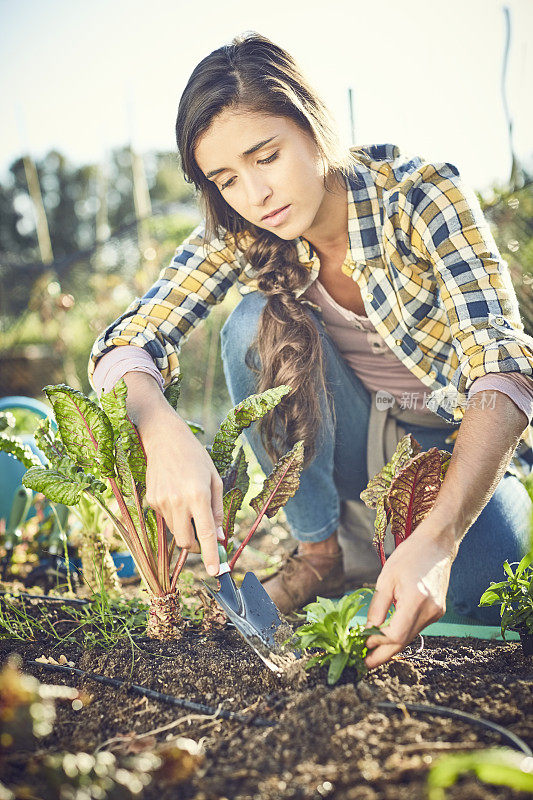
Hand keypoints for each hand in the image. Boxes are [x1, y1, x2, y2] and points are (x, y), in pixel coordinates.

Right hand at [141, 405, 223, 576]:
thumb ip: (217, 510)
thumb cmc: (194, 457)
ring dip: (184, 527)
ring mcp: (161, 502)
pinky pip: (165, 519)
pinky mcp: (150, 500)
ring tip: (188, 501)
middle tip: (203, 537)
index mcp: (198, 495)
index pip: (205, 534)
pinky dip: (173, 515)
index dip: (210, 556)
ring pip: (175, 531)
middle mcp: (178, 501)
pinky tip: (175, 494)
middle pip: (185, 542)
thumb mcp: (214, 479)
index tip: (215, 572)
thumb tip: (219, 537)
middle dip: (195, 546)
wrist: (163, 439)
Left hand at [364, 516, 457, 667]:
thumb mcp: (386, 580)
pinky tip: (388, 635)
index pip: (395, 634)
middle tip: (366, 663)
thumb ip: (377, 608)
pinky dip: (402, 633)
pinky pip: (416, 627)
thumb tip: (368, 631)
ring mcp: (436, 613)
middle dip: (384, 653)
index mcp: (416, 600)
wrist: (436, 545)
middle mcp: (430, 610)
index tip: (362, 646)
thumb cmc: (408, 556)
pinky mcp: (438, 612)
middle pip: (404, 641)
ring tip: (372, 649)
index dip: (378, 643)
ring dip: (392, 644)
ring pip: (410, 636)